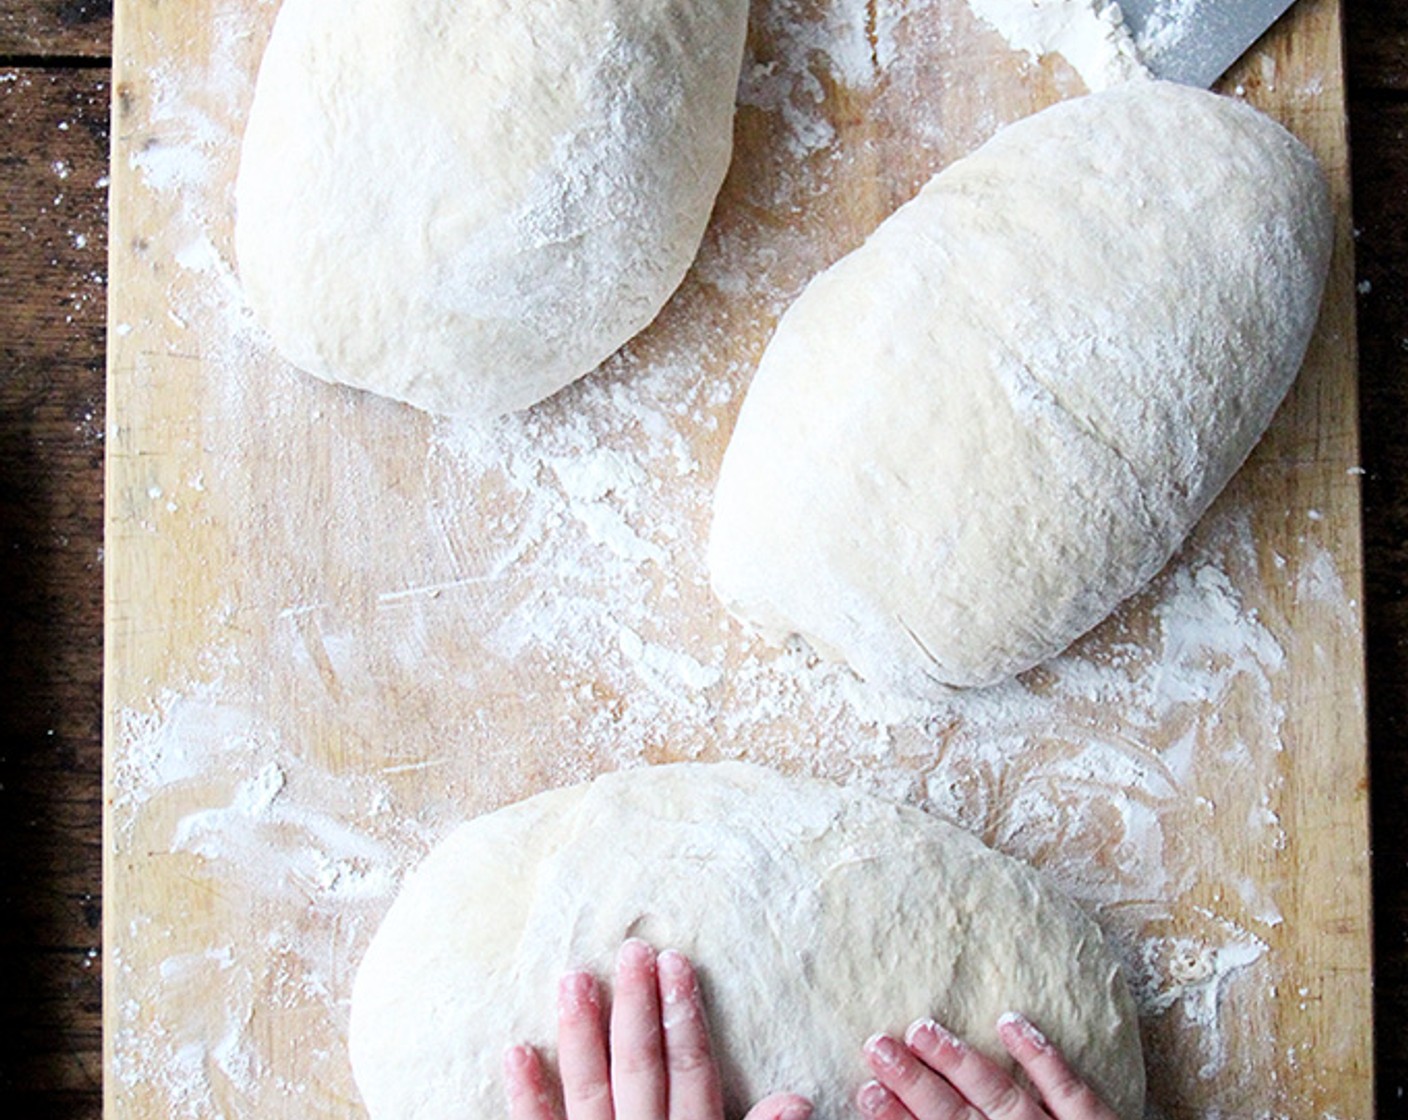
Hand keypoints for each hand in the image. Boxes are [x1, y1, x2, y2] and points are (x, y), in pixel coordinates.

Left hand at [505, 939, 812, 1119]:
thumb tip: (797, 1100)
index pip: (692, 1075)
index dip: (684, 1019)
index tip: (677, 964)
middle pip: (640, 1070)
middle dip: (637, 1009)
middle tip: (630, 951)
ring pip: (588, 1092)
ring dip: (580, 1035)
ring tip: (572, 980)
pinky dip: (527, 1096)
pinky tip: (517, 1052)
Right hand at [858, 1014, 1118, 1119]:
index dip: (896, 1119)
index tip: (866, 1092)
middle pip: (957, 1118)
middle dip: (914, 1083)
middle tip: (878, 1046)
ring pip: (1003, 1097)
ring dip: (961, 1062)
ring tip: (921, 1028)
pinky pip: (1070, 1091)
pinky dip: (1040, 1056)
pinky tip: (1009, 1022)